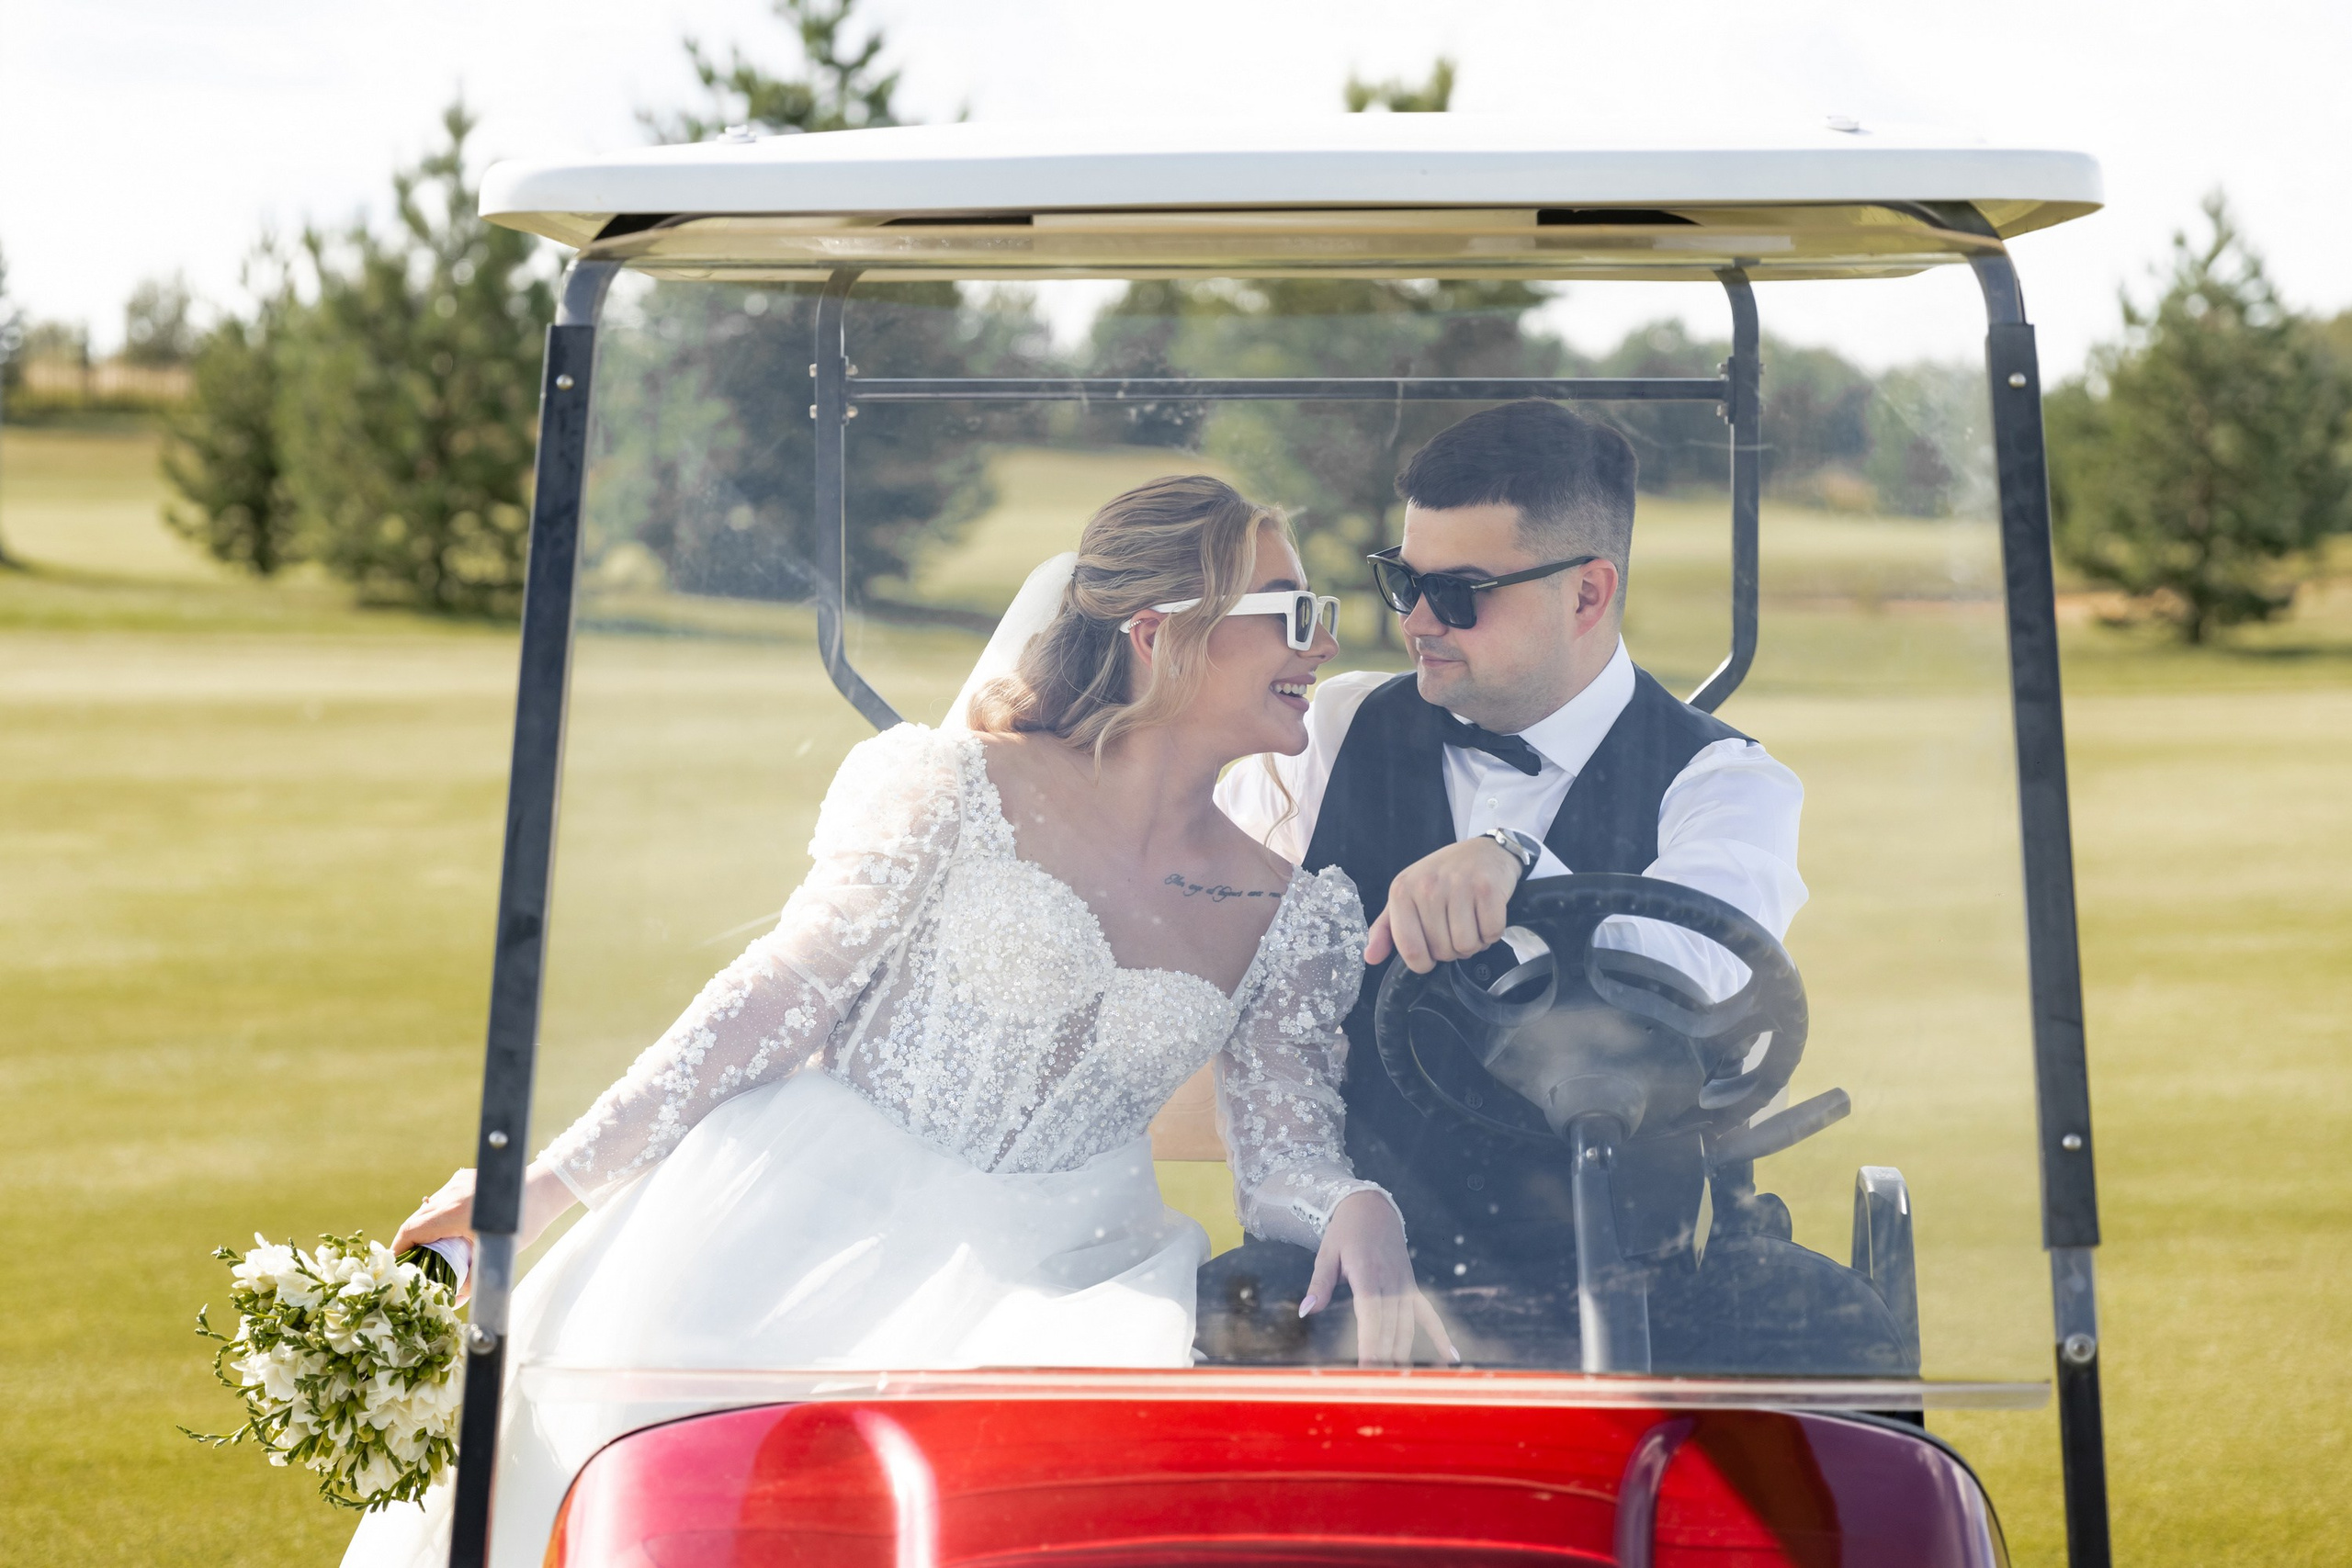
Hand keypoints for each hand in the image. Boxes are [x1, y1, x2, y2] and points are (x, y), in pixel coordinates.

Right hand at [391, 1165, 576, 1300]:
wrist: (546, 1187)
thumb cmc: (521, 1223)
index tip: (396, 1266)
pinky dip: (441, 1213)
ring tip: (431, 1248)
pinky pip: (443, 1197)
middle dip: (411, 1241)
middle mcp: (450, 1194)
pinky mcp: (465, 1177)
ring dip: (426, 1226)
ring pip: (429, 1207)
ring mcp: (456, 1182)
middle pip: (417, 1219)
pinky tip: (451, 1228)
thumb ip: (470, 1279)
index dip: (399, 1249)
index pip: (411, 1230)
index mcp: (452, 1212)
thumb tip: (453, 1301)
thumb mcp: (493, 1255)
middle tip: (412, 1263)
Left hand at [1302, 1190, 1460, 1367]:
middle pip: (1389, 1326)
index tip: (1367, 1367)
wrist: (1371, 1207)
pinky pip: (1428, 1313)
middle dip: (1383, 1356)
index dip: (1370, 1342)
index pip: (1370, 1315)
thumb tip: (1306, 1312)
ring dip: (1403, 1353)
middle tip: (1378, 1386)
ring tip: (1398, 1381)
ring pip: (1406, 1325)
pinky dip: (1440, 1335)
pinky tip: (1451, 1357)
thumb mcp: (1326, 1253)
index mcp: (1368, 1272)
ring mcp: (1405, 1283)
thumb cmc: (1344, 1232)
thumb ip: (1318, 1285)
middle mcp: (1391, 1280)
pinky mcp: (1411, 1285)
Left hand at [1363, 836, 1521, 973]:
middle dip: (1452, 949)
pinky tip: (1485, 915)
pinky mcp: (1487, 888)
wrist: (1483, 851)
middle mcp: (1427, 887)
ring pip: (1467, 946)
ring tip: (1470, 922)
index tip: (1430, 953)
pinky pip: (1491, 933)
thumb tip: (1370, 957)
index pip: (1410, 950)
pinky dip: (1492, 933)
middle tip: (1455, 926)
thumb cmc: (1441, 878)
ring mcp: (1458, 886)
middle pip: (1442, 952)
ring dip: (1474, 943)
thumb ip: (1387, 929)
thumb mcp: (1407, 897)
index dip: (1424, 963)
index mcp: (1401, 891)